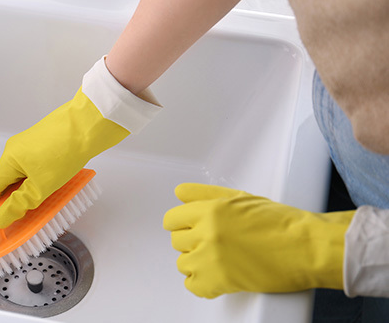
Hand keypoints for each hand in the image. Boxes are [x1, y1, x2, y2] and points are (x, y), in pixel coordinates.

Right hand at [0, 57, 161, 228]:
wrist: (90, 122)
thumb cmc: (65, 152)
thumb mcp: (41, 185)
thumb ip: (19, 204)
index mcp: (8, 160)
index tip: (10, 221)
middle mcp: (13, 150)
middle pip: (4, 182)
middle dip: (14, 201)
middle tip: (34, 214)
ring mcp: (28, 145)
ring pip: (20, 175)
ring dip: (29, 190)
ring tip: (49, 200)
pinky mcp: (43, 142)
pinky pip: (32, 166)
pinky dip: (39, 179)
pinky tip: (57, 184)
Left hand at [163, 183, 354, 297]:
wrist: (307, 247)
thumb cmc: (281, 222)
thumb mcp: (240, 198)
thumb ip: (205, 194)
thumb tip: (180, 193)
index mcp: (210, 210)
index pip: (172, 219)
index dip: (182, 224)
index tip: (190, 229)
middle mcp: (207, 233)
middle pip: (177, 242)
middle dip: (192, 242)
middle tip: (213, 244)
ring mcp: (211, 258)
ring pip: (183, 264)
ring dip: (197, 263)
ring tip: (218, 260)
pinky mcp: (221, 281)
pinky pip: (193, 286)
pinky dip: (203, 284)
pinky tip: (217, 277)